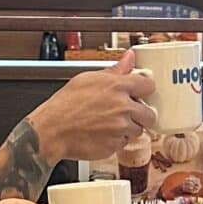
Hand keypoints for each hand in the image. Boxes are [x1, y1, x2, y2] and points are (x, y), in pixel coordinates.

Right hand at [33, 52, 155, 162]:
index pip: (149, 85)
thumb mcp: (87, 79)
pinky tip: (103, 134)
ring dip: (129, 129)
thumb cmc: (64, 105)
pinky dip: (117, 140)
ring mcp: (120, 128)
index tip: (142, 92)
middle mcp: (123, 107)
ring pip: (138, 130)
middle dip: (141, 114)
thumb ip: (114, 70)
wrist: (52, 130)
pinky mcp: (115, 145)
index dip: (145, 90)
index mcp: (117, 86)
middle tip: (128, 114)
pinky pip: (124, 143)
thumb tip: (129, 58)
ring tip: (110, 124)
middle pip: (150, 114)